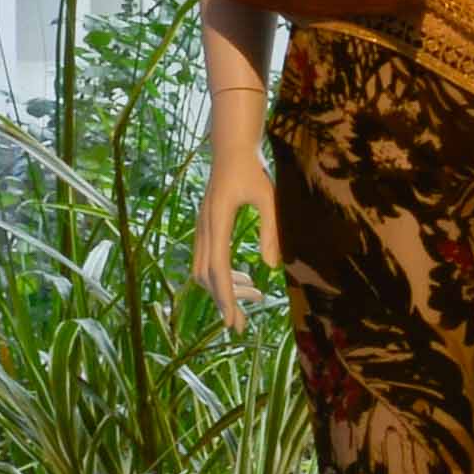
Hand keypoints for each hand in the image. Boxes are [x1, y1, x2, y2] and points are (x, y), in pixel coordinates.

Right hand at [192, 155, 265, 323]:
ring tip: (256, 297)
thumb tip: (272, 267)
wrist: (230, 149)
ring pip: (204, 271)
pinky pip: (208, 260)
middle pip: (207, 276)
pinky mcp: (206, 228)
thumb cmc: (253, 171)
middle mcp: (204, 228)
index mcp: (218, 222)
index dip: (224, 297)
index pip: (217, 269)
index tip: (232, 322)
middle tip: (244, 324)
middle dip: (223, 302)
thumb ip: (271, 230)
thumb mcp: (269, 198)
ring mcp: (202, 228)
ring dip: (225, 288)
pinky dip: (224, 276)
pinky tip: (248, 281)